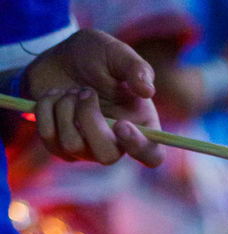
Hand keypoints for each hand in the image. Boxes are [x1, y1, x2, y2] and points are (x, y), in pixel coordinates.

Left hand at [24, 29, 161, 166]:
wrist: (59, 58)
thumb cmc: (95, 57)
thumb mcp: (117, 54)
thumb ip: (136, 68)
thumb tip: (147, 89)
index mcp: (139, 126)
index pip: (151, 156)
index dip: (139, 148)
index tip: (121, 125)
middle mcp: (115, 144)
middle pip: (106, 156)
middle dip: (88, 119)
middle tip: (84, 91)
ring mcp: (86, 149)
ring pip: (71, 144)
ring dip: (65, 107)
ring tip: (70, 89)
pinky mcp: (59, 146)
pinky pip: (48, 136)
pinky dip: (46, 107)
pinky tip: (54, 95)